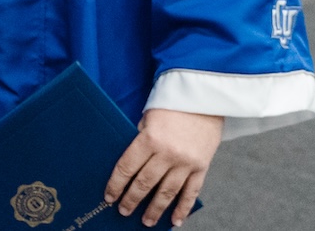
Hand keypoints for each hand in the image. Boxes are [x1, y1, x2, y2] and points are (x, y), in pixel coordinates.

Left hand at [105, 109, 223, 226]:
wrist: (206, 97)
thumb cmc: (172, 104)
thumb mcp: (149, 117)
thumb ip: (140, 139)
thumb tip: (131, 165)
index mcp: (150, 139)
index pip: (127, 168)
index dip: (116, 184)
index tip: (109, 197)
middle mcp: (168, 153)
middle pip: (145, 183)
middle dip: (132, 200)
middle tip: (123, 211)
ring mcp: (186, 162)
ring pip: (167, 192)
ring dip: (155, 209)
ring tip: (146, 221)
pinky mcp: (202, 166)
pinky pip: (191, 192)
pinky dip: (183, 208)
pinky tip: (175, 221)